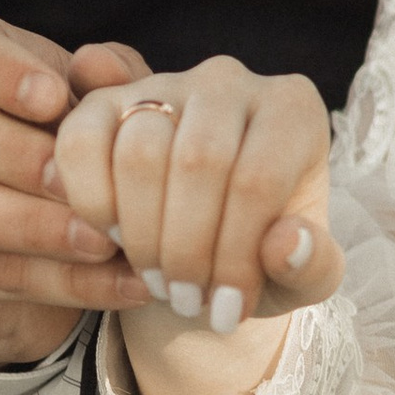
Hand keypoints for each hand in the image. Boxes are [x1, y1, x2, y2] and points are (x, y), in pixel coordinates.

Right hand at [0, 8, 152, 365]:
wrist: (35, 236)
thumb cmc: (61, 137)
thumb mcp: (91, 102)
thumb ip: (105, 81)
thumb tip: (100, 63)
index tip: (55, 97)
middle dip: (8, 152)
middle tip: (74, 178)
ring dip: (30, 225)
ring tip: (102, 239)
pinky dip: (65, 281)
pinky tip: (127, 283)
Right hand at [54, 58, 345, 394]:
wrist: (212, 240)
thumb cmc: (264, 253)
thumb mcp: (301, 275)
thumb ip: (312, 266)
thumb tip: (288, 242)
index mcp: (293, 109)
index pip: (258, 177)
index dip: (236, 257)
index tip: (228, 313)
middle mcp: (230, 81)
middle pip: (198, 160)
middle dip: (187, 250)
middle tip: (186, 301)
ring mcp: (163, 84)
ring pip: (140, 150)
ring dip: (143, 235)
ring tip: (159, 280)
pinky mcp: (107, 102)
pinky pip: (82, 142)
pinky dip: (92, 202)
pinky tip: (116, 242)